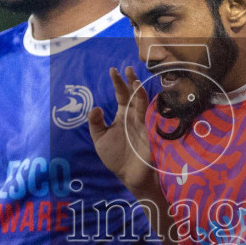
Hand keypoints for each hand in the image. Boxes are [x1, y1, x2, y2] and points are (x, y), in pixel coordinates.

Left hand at [87, 67, 153, 194]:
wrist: (129, 175)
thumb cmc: (115, 157)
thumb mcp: (100, 139)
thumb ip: (96, 124)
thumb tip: (95, 107)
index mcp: (122, 115)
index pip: (121, 94)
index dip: (118, 82)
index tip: (113, 70)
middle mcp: (133, 116)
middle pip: (133, 94)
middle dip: (131, 81)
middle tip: (128, 69)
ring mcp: (143, 123)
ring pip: (142, 103)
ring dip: (139, 92)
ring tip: (135, 81)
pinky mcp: (150, 132)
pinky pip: (149, 117)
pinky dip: (148, 107)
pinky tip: (145, 97)